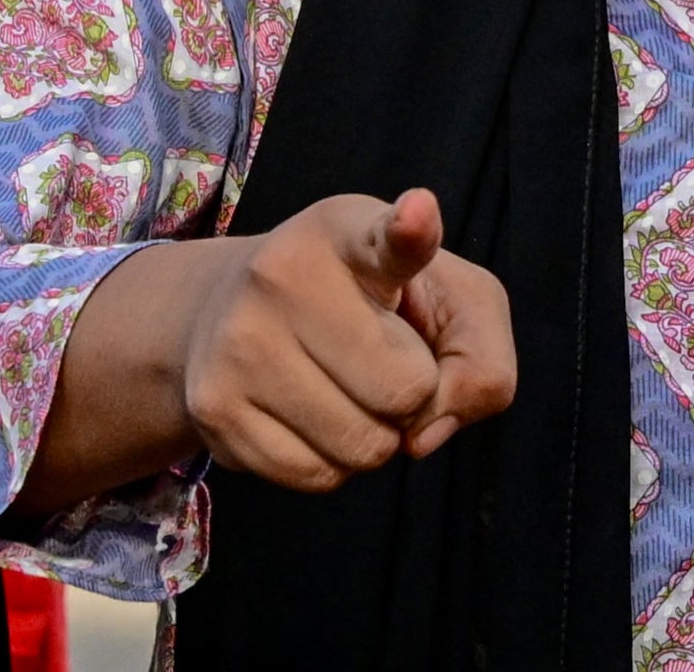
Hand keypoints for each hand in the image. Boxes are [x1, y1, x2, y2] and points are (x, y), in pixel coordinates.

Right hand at [178, 189, 515, 490]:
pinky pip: (316, 476)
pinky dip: (332, 462)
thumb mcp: (440, 292)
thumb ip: (479, 349)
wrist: (227, 311)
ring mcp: (241, 343)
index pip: (388, 237)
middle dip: (412, 394)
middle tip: (380, 360)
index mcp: (349, 231)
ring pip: (362, 446)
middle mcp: (284, 276)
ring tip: (345, 387)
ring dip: (375, 436)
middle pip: (405, 390)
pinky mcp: (214, 408)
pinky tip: (310, 414)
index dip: (410, 231)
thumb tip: (427, 431)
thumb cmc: (363, 300)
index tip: (416, 216)